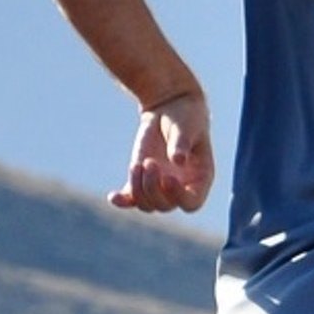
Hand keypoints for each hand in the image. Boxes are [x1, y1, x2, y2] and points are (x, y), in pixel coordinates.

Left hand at [114, 87, 213, 213]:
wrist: (169, 108)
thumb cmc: (185, 116)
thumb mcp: (186, 127)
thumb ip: (182, 143)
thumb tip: (178, 161)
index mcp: (200, 179)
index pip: (192, 203)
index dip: (180, 197)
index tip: (168, 178)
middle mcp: (181, 188)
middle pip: (165, 206)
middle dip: (153, 188)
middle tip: (149, 162)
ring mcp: (160, 186)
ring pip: (147, 204)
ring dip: (138, 189)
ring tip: (137, 164)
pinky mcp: (142, 180)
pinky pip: (131, 199)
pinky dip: (122, 201)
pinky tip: (113, 197)